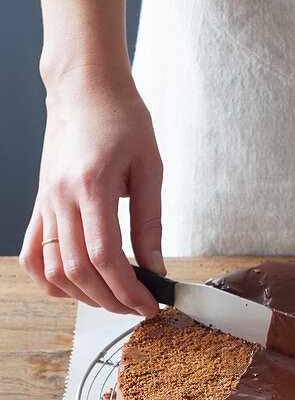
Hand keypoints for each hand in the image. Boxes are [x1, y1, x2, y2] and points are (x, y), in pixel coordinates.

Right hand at [20, 65, 163, 316]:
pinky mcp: (40, 205)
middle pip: (78, 270)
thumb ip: (150, 222)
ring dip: (83, 296)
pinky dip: (50, 280)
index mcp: (92, 186)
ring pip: (52, 269)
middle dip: (111, 300)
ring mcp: (45, 203)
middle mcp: (61, 198)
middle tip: (138, 308)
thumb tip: (156, 268)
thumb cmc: (122, 120)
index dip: (128, 289)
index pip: (104, 256)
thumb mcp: (150, 168)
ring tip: (114, 300)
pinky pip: (32, 255)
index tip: (150, 304)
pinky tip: (75, 288)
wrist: (86, 91)